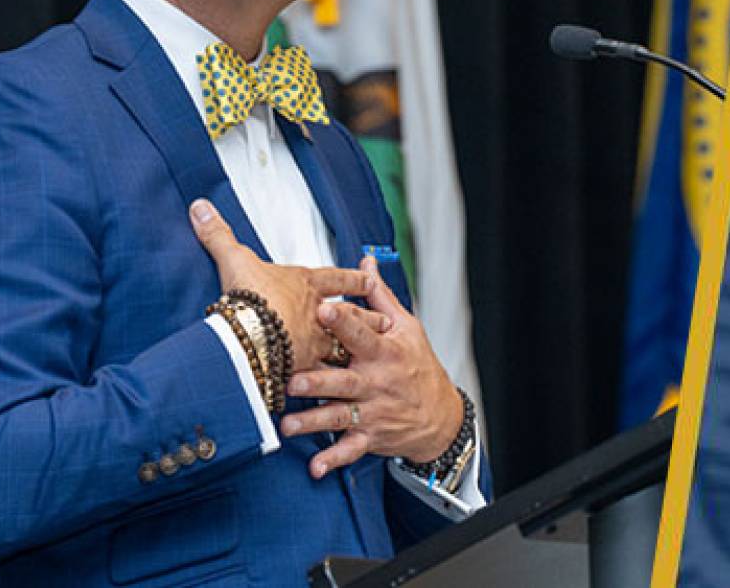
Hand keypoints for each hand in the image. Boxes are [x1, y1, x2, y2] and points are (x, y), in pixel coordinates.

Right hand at [189, 199, 371, 369]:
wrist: (251, 333)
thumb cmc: (249, 295)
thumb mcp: (234, 258)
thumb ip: (218, 235)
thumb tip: (200, 208)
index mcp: (307, 285)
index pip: (338, 278)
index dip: (354, 278)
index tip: (370, 278)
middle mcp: (318, 315)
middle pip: (351, 316)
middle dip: (369, 319)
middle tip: (386, 322)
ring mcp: (315, 345)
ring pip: (343, 350)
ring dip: (354, 355)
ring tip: (367, 361)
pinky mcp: (305, 371)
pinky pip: (321, 380)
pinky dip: (326, 387)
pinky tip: (334, 395)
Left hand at [280, 257, 464, 477]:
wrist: (441, 415)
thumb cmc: (419, 367)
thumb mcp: (407, 328)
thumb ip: (379, 297)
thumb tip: (365, 261)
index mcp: (384, 352)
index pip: (361, 333)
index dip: (342, 321)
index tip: (322, 309)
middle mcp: (376, 382)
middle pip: (343, 380)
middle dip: (317, 380)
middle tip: (291, 379)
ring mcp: (372, 412)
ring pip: (338, 416)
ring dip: (312, 421)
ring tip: (288, 424)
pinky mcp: (370, 436)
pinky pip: (350, 450)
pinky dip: (333, 460)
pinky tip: (315, 468)